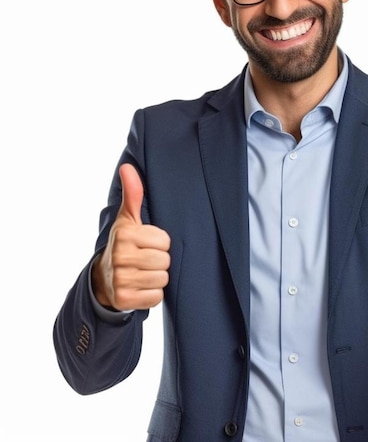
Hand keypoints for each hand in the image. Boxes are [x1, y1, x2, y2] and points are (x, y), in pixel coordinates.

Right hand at [92, 163, 170, 310]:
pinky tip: (140, 288)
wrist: (102, 279)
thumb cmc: (124, 244)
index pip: (165, 240)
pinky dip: (151, 295)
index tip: (147, 244)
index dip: (160, 243)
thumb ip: (133, 194)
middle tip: (145, 260)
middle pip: (165, 260)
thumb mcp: (128, 219)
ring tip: (142, 273)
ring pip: (162, 279)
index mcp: (125, 234)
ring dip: (156, 278)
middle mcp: (120, 256)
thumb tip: (128, 166)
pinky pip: (156, 297)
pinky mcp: (123, 299)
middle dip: (159, 261)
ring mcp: (120, 279)